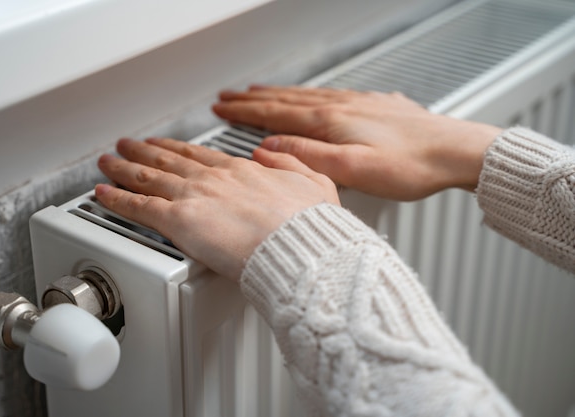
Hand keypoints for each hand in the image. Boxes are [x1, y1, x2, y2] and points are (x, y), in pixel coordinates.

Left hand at [95, 138, 338, 280]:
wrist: (299, 247)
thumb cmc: (310, 225)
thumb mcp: (315, 183)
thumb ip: (290, 164)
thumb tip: (269, 155)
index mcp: (242, 171)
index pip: (201, 155)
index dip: (179, 150)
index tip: (166, 146)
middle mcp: (213, 179)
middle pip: (169, 161)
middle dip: (145, 151)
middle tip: (128, 145)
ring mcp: (194, 197)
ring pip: (148, 178)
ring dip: (124, 168)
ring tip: (108, 161)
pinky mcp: (179, 221)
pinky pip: (139, 207)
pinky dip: (117, 199)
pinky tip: (102, 194)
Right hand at [213, 85, 501, 199]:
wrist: (455, 151)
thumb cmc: (411, 166)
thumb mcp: (352, 169)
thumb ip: (307, 157)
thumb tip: (269, 148)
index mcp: (331, 123)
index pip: (275, 114)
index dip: (245, 112)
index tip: (222, 109)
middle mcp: (342, 107)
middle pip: (287, 99)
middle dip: (253, 98)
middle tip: (230, 96)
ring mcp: (360, 104)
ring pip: (308, 95)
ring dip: (278, 94)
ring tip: (259, 92)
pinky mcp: (376, 106)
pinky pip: (331, 94)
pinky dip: (310, 94)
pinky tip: (313, 95)